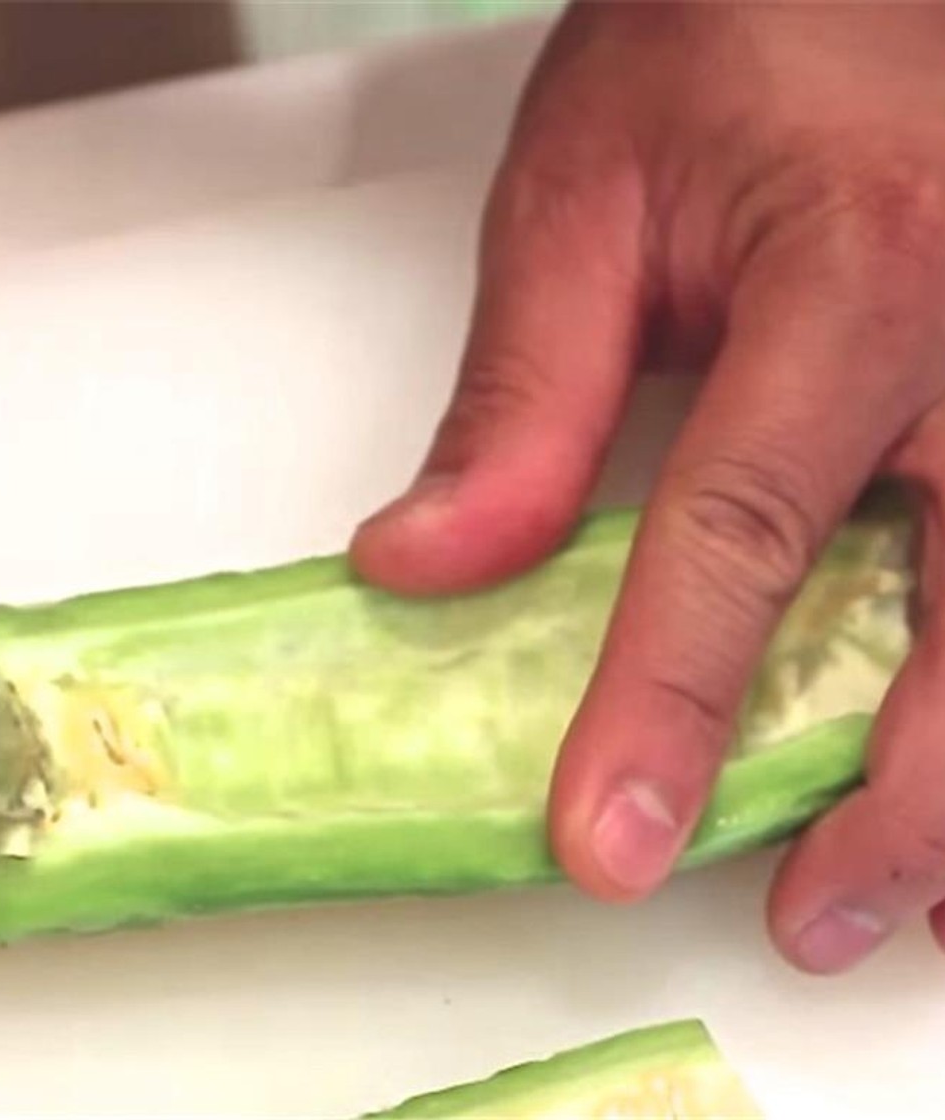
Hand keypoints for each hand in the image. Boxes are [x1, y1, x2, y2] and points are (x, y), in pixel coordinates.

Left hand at [350, 0, 944, 974]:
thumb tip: (426, 565)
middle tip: (807, 909)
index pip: (741, 541)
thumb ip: (518, 402)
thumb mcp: (581, 199)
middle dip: (894, 801)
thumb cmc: (726, 32)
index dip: (666, 705)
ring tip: (899, 884)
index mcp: (852, 279)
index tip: (607, 835)